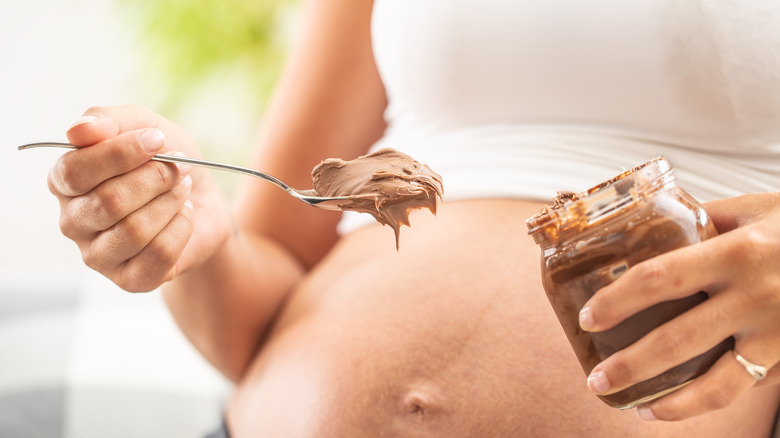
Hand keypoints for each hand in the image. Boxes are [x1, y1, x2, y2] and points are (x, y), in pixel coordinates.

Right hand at [49, 105, 232, 291]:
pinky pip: (158, 255)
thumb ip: (110, 120)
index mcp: (65, 182)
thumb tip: (79, 130)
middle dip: (156, 178)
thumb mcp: (145, 126)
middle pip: (108, 202)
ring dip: (171, 202)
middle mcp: (73, 221)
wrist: (204, 202)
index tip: (158, 139)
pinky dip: (182, 228)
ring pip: (134, 231)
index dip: (121, 153)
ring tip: (183, 190)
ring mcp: (98, 255)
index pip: (75, 171)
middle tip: (180, 166)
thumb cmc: (166, 162)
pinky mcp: (129, 280)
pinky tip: (185, 216)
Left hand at [578, 192, 779, 420]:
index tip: (588, 317)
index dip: (618, 300)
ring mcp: (776, 332)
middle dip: (629, 364)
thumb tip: (648, 225)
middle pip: (677, 338)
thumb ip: (704, 220)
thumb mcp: (754, 209)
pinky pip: (740, 388)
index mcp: (737, 251)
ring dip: (663, 398)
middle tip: (594, 377)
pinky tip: (668, 407)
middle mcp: (756, 295)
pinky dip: (700, 404)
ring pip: (713, 381)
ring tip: (625, 401)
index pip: (661, 277)